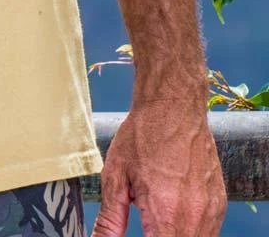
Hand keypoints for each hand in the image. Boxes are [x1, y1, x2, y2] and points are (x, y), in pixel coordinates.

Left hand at [92, 98, 227, 235]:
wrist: (173, 107)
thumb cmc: (142, 135)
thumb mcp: (115, 175)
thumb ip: (110, 217)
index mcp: (165, 214)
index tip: (139, 232)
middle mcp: (193, 218)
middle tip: (146, 225)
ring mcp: (211, 212)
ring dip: (174, 235)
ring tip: (156, 217)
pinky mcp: (219, 205)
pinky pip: (208, 231)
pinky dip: (190, 229)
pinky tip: (173, 211)